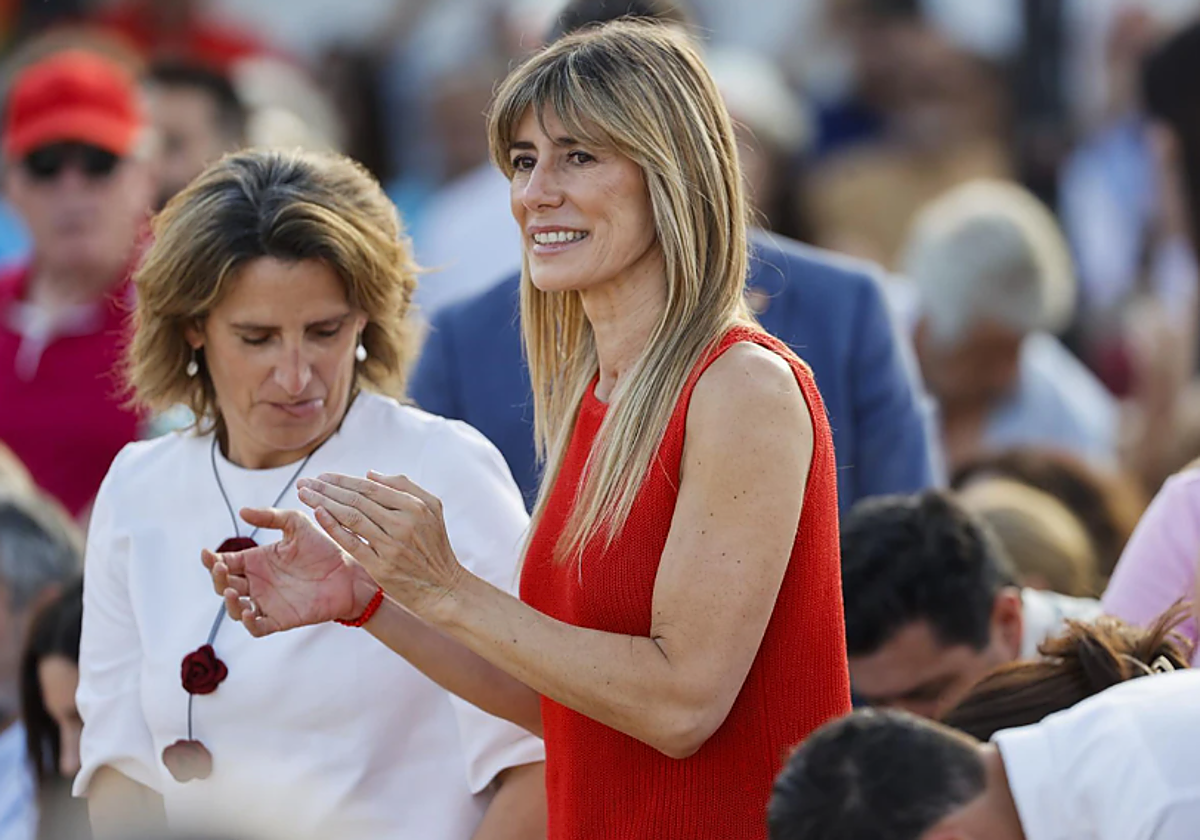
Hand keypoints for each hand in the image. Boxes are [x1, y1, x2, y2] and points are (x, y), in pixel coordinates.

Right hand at [201, 507, 378, 636]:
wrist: (349, 572)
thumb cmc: (323, 547)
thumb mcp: (296, 524)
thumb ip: (271, 517)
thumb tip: (242, 511)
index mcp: (256, 561)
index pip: (225, 563)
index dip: (212, 561)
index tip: (207, 554)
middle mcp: (257, 583)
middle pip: (224, 585)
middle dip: (217, 578)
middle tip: (220, 568)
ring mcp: (267, 602)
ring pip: (235, 609)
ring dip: (228, 602)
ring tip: (232, 590)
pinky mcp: (280, 619)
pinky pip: (257, 627)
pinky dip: (249, 623)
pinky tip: (248, 612)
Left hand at [295, 472, 466, 618]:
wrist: (443, 588)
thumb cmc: (435, 546)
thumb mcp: (432, 509)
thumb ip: (404, 486)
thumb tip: (370, 474)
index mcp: (415, 506)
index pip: (370, 487)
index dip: (343, 480)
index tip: (322, 477)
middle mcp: (403, 523)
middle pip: (356, 499)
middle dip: (326, 488)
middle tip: (304, 482)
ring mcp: (392, 545)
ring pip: (350, 517)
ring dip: (323, 502)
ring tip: (304, 495)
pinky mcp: (381, 566)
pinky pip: (352, 543)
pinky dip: (333, 527)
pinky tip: (318, 514)